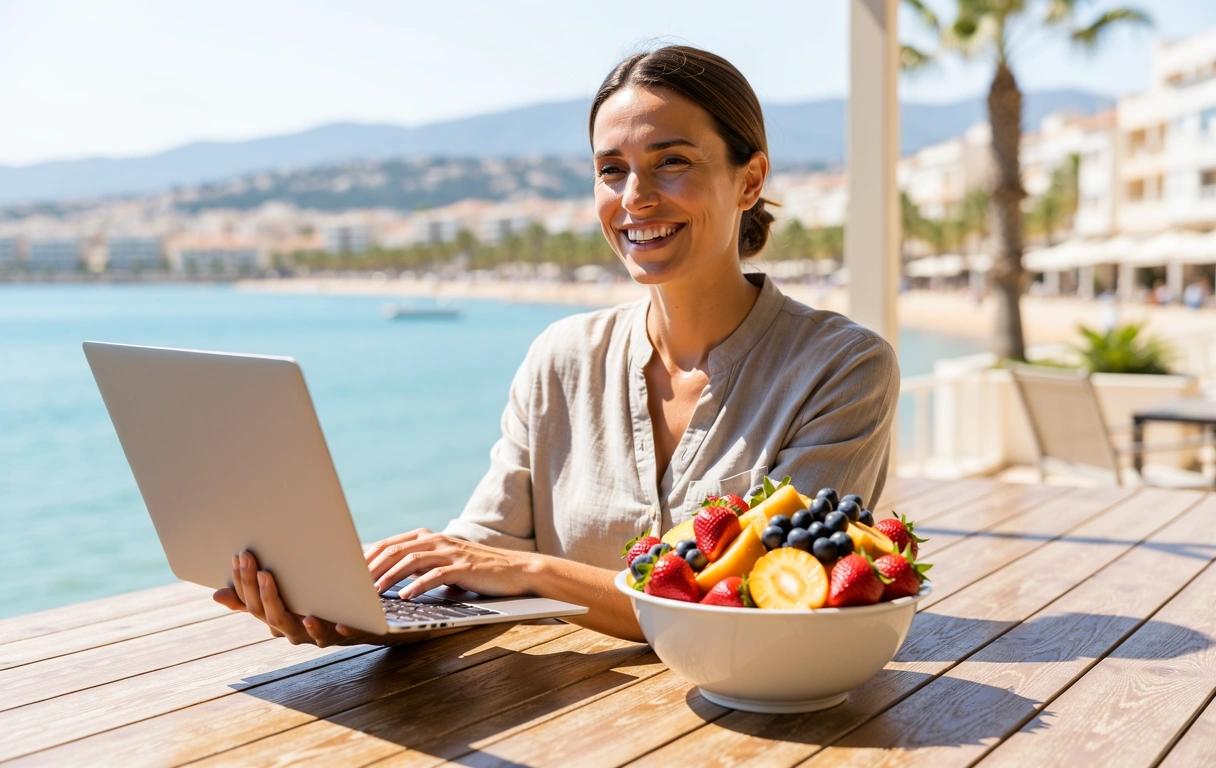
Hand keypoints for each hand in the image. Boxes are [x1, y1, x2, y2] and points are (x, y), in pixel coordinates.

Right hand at [212, 551, 407, 645]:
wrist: (371, 624)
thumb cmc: (324, 604)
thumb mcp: (289, 597)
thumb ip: (257, 596)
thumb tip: (216, 594)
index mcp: (280, 621)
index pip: (254, 605)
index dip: (244, 583)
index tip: (239, 556)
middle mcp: (296, 633)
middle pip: (271, 616)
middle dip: (259, 590)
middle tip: (256, 563)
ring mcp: (322, 637)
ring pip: (297, 629)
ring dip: (284, 607)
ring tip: (275, 583)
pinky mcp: (350, 635)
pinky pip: (341, 634)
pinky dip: (333, 627)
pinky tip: (325, 617)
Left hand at [364, 528, 535, 598]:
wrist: (515, 571)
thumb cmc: (476, 571)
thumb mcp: (444, 565)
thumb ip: (420, 568)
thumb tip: (390, 581)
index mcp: (429, 538)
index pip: (390, 543)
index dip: (367, 557)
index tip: (348, 572)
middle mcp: (437, 540)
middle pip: (396, 550)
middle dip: (371, 567)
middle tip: (352, 585)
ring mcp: (451, 552)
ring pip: (411, 561)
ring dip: (389, 577)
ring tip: (372, 593)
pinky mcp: (464, 566)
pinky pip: (435, 575)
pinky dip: (418, 585)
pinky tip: (406, 597)